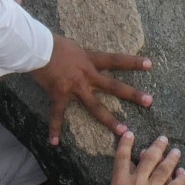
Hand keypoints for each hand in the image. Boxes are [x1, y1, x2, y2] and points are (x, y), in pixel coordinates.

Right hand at [29, 36, 152, 144]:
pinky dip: (54, 129)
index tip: (150, 64)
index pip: (115, 60)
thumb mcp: (71, 46)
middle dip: (132, 94)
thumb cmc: (50, 43)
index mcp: (89, 60)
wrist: (35, 47)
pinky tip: (54, 142)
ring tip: (124, 132)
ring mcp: (74, 87)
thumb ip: (79, 56)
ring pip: (96, 107)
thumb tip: (79, 58)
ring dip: (110, 120)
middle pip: (113, 86)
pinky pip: (57, 115)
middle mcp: (86, 75)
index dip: (132, 62)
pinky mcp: (59, 95)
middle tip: (149, 102)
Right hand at [82, 132, 184, 184]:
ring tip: (177, 151)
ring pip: (164, 171)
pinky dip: (180, 180)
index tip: (130, 133)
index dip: (125, 144)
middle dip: (156, 147)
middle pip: (148, 160)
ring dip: (171, 160)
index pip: (122, 158)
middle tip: (164, 139)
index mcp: (119, 182)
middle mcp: (137, 182)